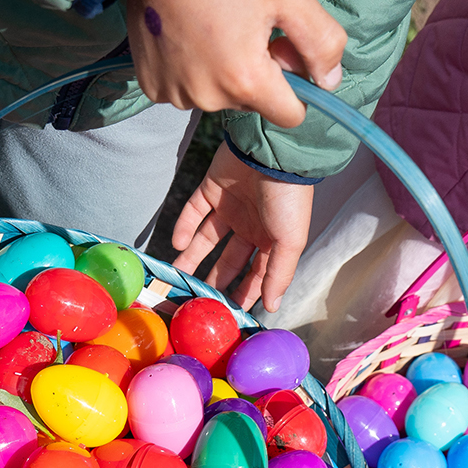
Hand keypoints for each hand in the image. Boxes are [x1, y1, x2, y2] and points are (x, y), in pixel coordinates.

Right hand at [122, 0, 345, 128]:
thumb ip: (322, 42)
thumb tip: (329, 81)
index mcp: (247, 81)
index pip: (291, 115)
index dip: (296, 85)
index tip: (280, 51)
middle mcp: (210, 97)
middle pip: (254, 104)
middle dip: (257, 75)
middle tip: (243, 27)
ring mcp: (176, 94)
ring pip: (220, 97)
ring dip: (224, 72)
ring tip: (211, 27)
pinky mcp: (153, 86)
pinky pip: (187, 90)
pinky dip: (193, 70)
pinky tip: (187, 35)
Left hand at [172, 143, 312, 311]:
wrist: (273, 151)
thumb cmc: (288, 199)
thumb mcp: (290, 241)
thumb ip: (279, 274)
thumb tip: (271, 308)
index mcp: (272, 240)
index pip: (256, 274)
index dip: (244, 294)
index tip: (230, 315)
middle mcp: (250, 226)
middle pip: (229, 260)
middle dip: (215, 280)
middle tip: (197, 301)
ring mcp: (229, 207)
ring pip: (206, 239)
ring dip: (192, 258)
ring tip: (177, 277)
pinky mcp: (211, 189)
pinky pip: (193, 212)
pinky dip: (183, 227)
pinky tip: (177, 244)